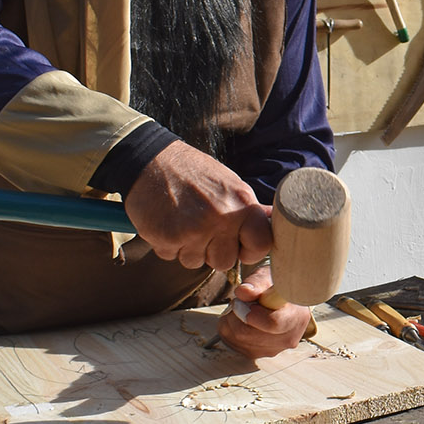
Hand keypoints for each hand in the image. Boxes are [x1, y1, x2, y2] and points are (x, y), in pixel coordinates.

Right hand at [122, 140, 271, 270]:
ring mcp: (194, 229)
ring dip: (189, 249)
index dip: (251, 251)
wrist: (150, 160)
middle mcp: (221, 217)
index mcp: (241, 202)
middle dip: (213, 252)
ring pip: (196, 263)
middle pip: (226, 262)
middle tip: (202, 230)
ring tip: (183, 222)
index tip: (239, 246)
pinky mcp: (168, 237)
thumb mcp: (229, 184)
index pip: (262, 244)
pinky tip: (167, 223)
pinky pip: (172, 257)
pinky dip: (168, 245)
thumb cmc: (193, 173)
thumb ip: (248, 209)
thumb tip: (273, 223)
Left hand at [219, 265, 311, 356]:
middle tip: (241, 301)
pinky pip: (233, 343)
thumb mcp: (268, 277)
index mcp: (296, 317)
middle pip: (248, 334)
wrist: (281, 302)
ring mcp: (272, 350)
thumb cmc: (275, 287)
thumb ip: (256, 283)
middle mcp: (287, 338)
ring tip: (242, 309)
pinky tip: (240, 319)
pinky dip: (230, 329)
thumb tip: (243, 292)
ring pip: (238, 339)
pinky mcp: (257, 354)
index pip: (274, 324)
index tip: (243, 301)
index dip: (253, 314)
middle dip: (237, 314)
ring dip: (232, 321)